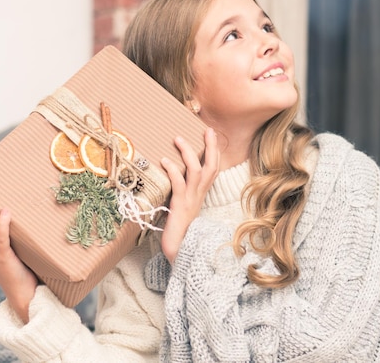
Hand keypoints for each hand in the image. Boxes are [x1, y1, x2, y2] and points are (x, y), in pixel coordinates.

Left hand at [160, 127, 218, 263]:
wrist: (178, 250)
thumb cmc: (176, 229)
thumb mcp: (180, 205)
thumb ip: (179, 190)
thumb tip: (168, 172)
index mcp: (201, 194)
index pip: (213, 169)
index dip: (214, 152)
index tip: (211, 134)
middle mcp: (199, 195)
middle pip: (212, 166)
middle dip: (211, 147)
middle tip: (207, 129)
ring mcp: (191, 200)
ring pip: (196, 171)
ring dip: (188, 153)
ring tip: (178, 138)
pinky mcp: (180, 206)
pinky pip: (179, 184)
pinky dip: (173, 170)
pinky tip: (165, 160)